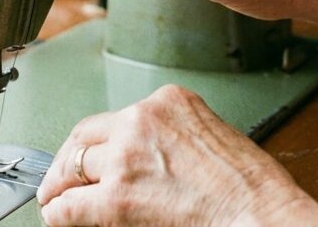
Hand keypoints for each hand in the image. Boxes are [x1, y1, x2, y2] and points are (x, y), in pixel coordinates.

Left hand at [36, 85, 317, 226]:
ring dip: (62, 186)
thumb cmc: (252, 187)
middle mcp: (142, 120)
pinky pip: (70, 205)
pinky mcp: (117, 197)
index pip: (115, 117)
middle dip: (69, 160)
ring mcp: (126, 156)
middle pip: (84, 136)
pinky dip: (60, 213)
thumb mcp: (212, 135)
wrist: (261, 214)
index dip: (94, 142)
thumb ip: (172, 136)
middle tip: (60, 178)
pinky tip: (59, 217)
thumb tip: (147, 159)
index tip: (87, 153)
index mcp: (169, 101)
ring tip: (56, 199)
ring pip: (73, 168)